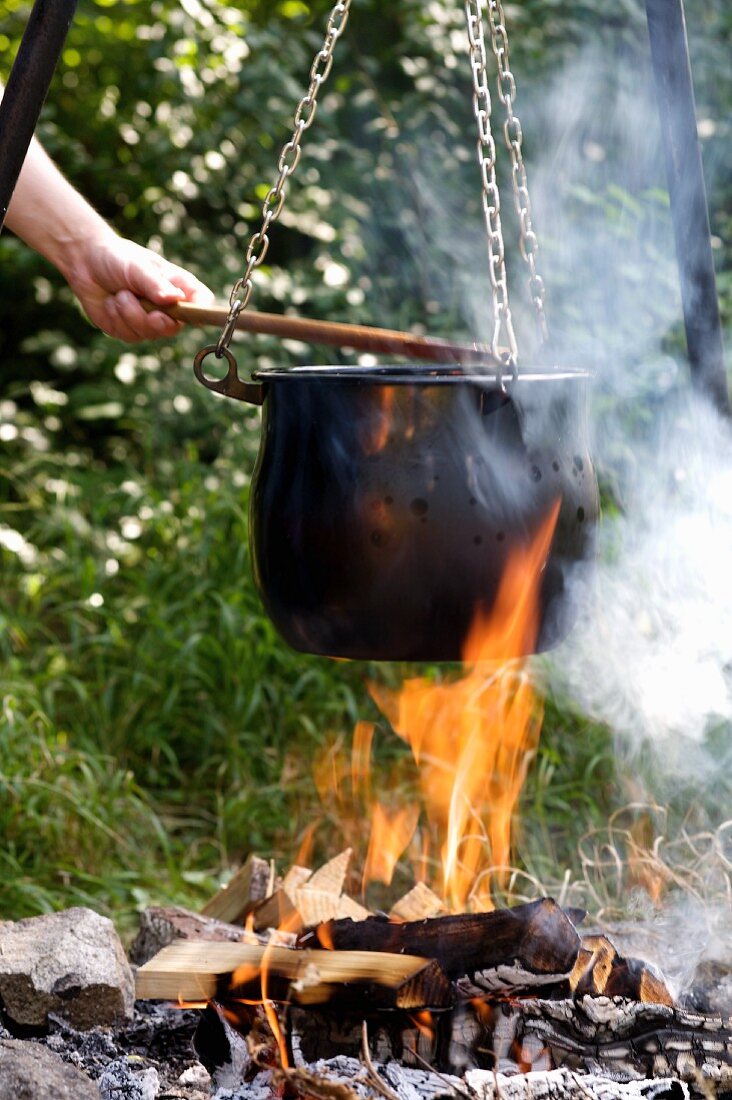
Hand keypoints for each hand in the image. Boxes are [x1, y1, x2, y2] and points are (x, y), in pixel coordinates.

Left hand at [64, 232, 214, 343]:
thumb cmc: (118, 258)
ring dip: (130, 314)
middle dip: (158, 320)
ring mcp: (149, 322)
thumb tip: (174, 299)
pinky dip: (117, 318)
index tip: (191, 313)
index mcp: (179, 288)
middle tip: (151, 312)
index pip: (202, 303)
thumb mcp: (137, 266)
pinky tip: (111, 304)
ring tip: (120, 294)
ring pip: (149, 333)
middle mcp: (168, 308)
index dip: (203, 312)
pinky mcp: (129, 331)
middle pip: (175, 327)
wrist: (86, 263)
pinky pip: (129, 335)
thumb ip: (155, 284)